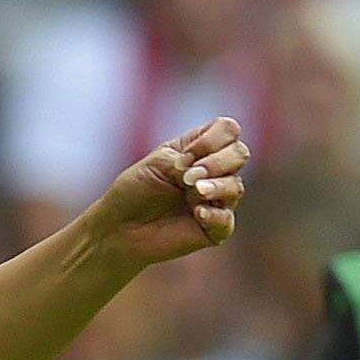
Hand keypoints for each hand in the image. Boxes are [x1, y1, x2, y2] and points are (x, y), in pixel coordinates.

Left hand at [89, 118, 247, 270]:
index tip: (182, 157)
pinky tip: (197, 213)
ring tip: (193, 192)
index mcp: (201, 149)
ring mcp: (216, 200)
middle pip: (240, 154)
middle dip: (216, 162)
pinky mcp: (213, 229)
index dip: (211, 140)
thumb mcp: (158, 163)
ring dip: (216, 186)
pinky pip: (227, 220)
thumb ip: (187, 160)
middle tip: (187, 178)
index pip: (228, 130)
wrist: (119, 227)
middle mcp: (214, 172)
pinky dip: (214, 214)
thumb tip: (208, 176)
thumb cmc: (135, 190)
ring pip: (236, 186)